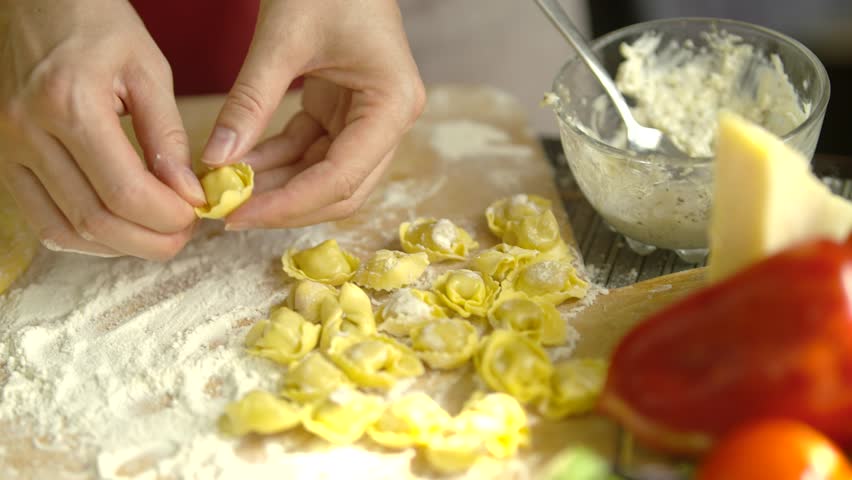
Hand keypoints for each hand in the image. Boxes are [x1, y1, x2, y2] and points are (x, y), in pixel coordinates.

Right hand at [0, 0, 203, 259]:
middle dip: (149, 240)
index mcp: (70, 103)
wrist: (38, 4)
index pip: (124, 191)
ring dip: (118, 246)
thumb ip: (169, 137)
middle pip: (94, 219)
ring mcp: (8, 148)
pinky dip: (83, 236)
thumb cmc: (99, 27)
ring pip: (65, 229)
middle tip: (184, 234)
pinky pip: (41, 219)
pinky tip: (118, 230)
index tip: (197, 214)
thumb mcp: (150, 72)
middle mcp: (29, 130)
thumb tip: (189, 195)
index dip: (167, 217)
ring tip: (156, 234)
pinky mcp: (4, 158)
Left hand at [200, 0, 425, 228]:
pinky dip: (276, 160)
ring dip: (277, 186)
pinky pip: (310, 151)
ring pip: (324, 176)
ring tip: (226, 188)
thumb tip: (215, 160)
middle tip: (230, 213)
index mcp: (392, 103)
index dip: (291, 204)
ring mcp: (369, 119)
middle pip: (342, 188)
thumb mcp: (282, 38)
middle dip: (286, 204)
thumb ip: (249, 101)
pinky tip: (238, 164)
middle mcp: (389, 120)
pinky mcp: (344, 112)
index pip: (343, 175)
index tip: (239, 214)